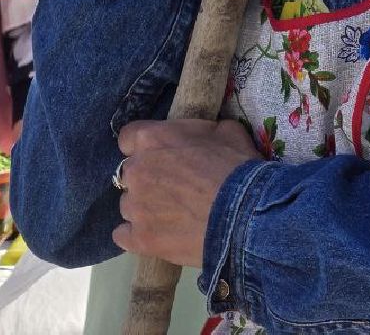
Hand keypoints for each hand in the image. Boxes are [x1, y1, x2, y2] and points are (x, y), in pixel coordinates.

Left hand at [112, 119, 260, 266]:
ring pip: (129, 204)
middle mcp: (135, 170)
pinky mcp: (139, 239)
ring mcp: (134, 206)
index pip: (128, 137)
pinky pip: (124, 236)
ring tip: (172, 216)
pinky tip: (157, 236)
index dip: (145, 146)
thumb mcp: (227, 130)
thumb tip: (203, 136)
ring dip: (145, 207)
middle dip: (148, 177)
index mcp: (151, 139)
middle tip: (175, 187)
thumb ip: (202, 131)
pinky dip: (137, 236)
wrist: (245, 215)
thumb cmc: (237, 167)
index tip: (161, 153)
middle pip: (130, 172)